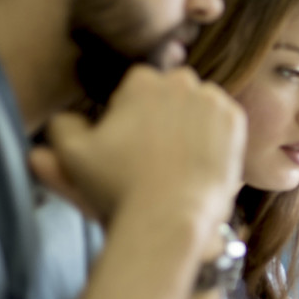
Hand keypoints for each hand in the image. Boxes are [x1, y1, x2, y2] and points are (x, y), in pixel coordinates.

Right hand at [28, 65, 243, 232]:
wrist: (170, 217)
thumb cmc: (119, 188)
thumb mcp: (74, 156)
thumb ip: (62, 127)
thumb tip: (65, 118)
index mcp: (142, 81)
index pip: (137, 87)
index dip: (130, 114)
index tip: (129, 142)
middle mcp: (181, 82)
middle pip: (170, 92)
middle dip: (162, 113)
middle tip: (154, 151)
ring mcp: (213, 100)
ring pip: (198, 104)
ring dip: (189, 122)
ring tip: (176, 157)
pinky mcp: (236, 122)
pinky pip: (223, 120)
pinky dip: (214, 135)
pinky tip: (198, 159)